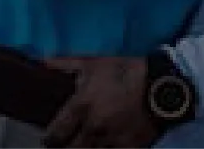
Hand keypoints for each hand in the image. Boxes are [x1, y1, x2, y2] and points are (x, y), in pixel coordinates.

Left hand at [44, 58, 164, 148]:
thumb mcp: (93, 63)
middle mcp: (93, 128)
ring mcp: (112, 141)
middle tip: (66, 143)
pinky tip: (105, 147)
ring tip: (86, 144)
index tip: (49, 139)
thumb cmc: (125, 72)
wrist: (161, 87)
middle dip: (65, 148)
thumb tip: (42, 63)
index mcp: (81, 107)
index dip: (49, 139)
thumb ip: (65, 64)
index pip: (55, 134)